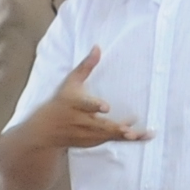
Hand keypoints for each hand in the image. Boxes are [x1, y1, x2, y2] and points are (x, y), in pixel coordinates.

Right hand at [27, 47, 149, 151]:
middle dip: (114, 128)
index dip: (94, 106)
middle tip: (129, 130)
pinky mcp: (91, 141)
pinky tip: (141, 135)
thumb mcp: (70, 83)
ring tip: (144, 133)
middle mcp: (79, 120)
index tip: (106, 108)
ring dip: (125, 135)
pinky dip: (124, 139)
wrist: (46, 131)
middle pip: (98, 125)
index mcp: (73, 104)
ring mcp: (85, 133)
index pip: (84, 104)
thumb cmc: (61, 102)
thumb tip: (98, 47)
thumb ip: (86, 67)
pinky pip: (110, 140)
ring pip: (107, 135)